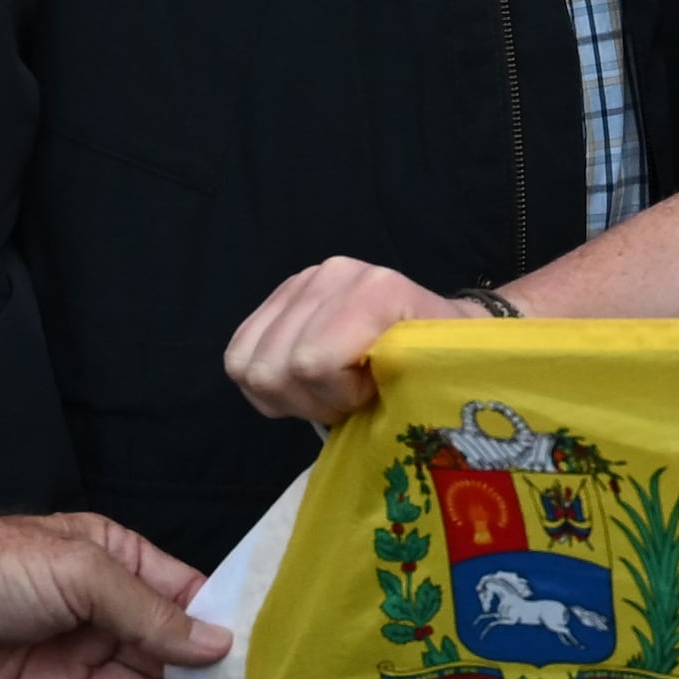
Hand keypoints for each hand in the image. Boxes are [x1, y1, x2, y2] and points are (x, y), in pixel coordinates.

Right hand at [223, 259, 463, 426]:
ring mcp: (301, 282)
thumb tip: (366, 403)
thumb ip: (399, 388)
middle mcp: (331, 275)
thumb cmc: (440, 363)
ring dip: (286, 394)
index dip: (339, 397)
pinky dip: (268, 385)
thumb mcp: (432, 380)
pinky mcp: (280, 297)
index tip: (373, 394)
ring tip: (328, 391)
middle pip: (272, 368)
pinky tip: (303, 385)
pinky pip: (239, 354)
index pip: (312, 362)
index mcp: (375, 290)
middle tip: (349, 399)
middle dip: (310, 400)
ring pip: (247, 363)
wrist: (439, 329)